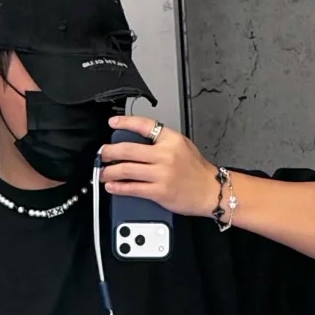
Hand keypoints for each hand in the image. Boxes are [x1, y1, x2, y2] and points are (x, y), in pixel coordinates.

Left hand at [99, 114, 219, 217]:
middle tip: (103, 154)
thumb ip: (162, 141)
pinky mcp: (159, 192)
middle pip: (128, 149)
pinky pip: (133, 188)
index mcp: (171, 140)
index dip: (125, 122)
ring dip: (109, 171)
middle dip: (109, 152)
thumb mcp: (183, 145)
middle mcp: (165, 155)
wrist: (211, 191)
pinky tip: (112, 186)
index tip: (112, 123)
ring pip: (127, 170)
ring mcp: (162, 174)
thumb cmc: (197, 171)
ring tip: (103, 172)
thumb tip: (137, 141)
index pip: (144, 125)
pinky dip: (118, 188)